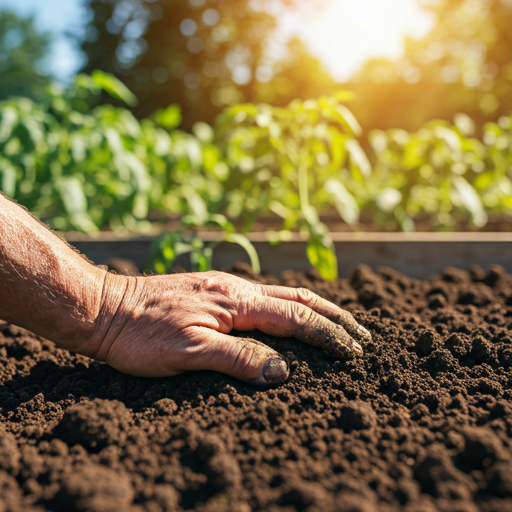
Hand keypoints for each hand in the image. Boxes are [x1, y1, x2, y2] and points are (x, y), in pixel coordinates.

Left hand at [91, 271, 370, 383]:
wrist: (105, 308)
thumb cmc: (141, 334)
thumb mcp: (187, 351)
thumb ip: (237, 357)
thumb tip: (282, 370)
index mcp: (236, 302)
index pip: (296, 318)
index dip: (328, 335)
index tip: (354, 351)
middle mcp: (237, 288)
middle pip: (299, 298)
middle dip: (334, 316)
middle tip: (363, 334)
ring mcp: (225, 287)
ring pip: (283, 294)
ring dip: (316, 309)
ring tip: (338, 323)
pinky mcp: (214, 291)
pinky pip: (264, 296)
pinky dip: (290, 306)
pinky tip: (290, 316)